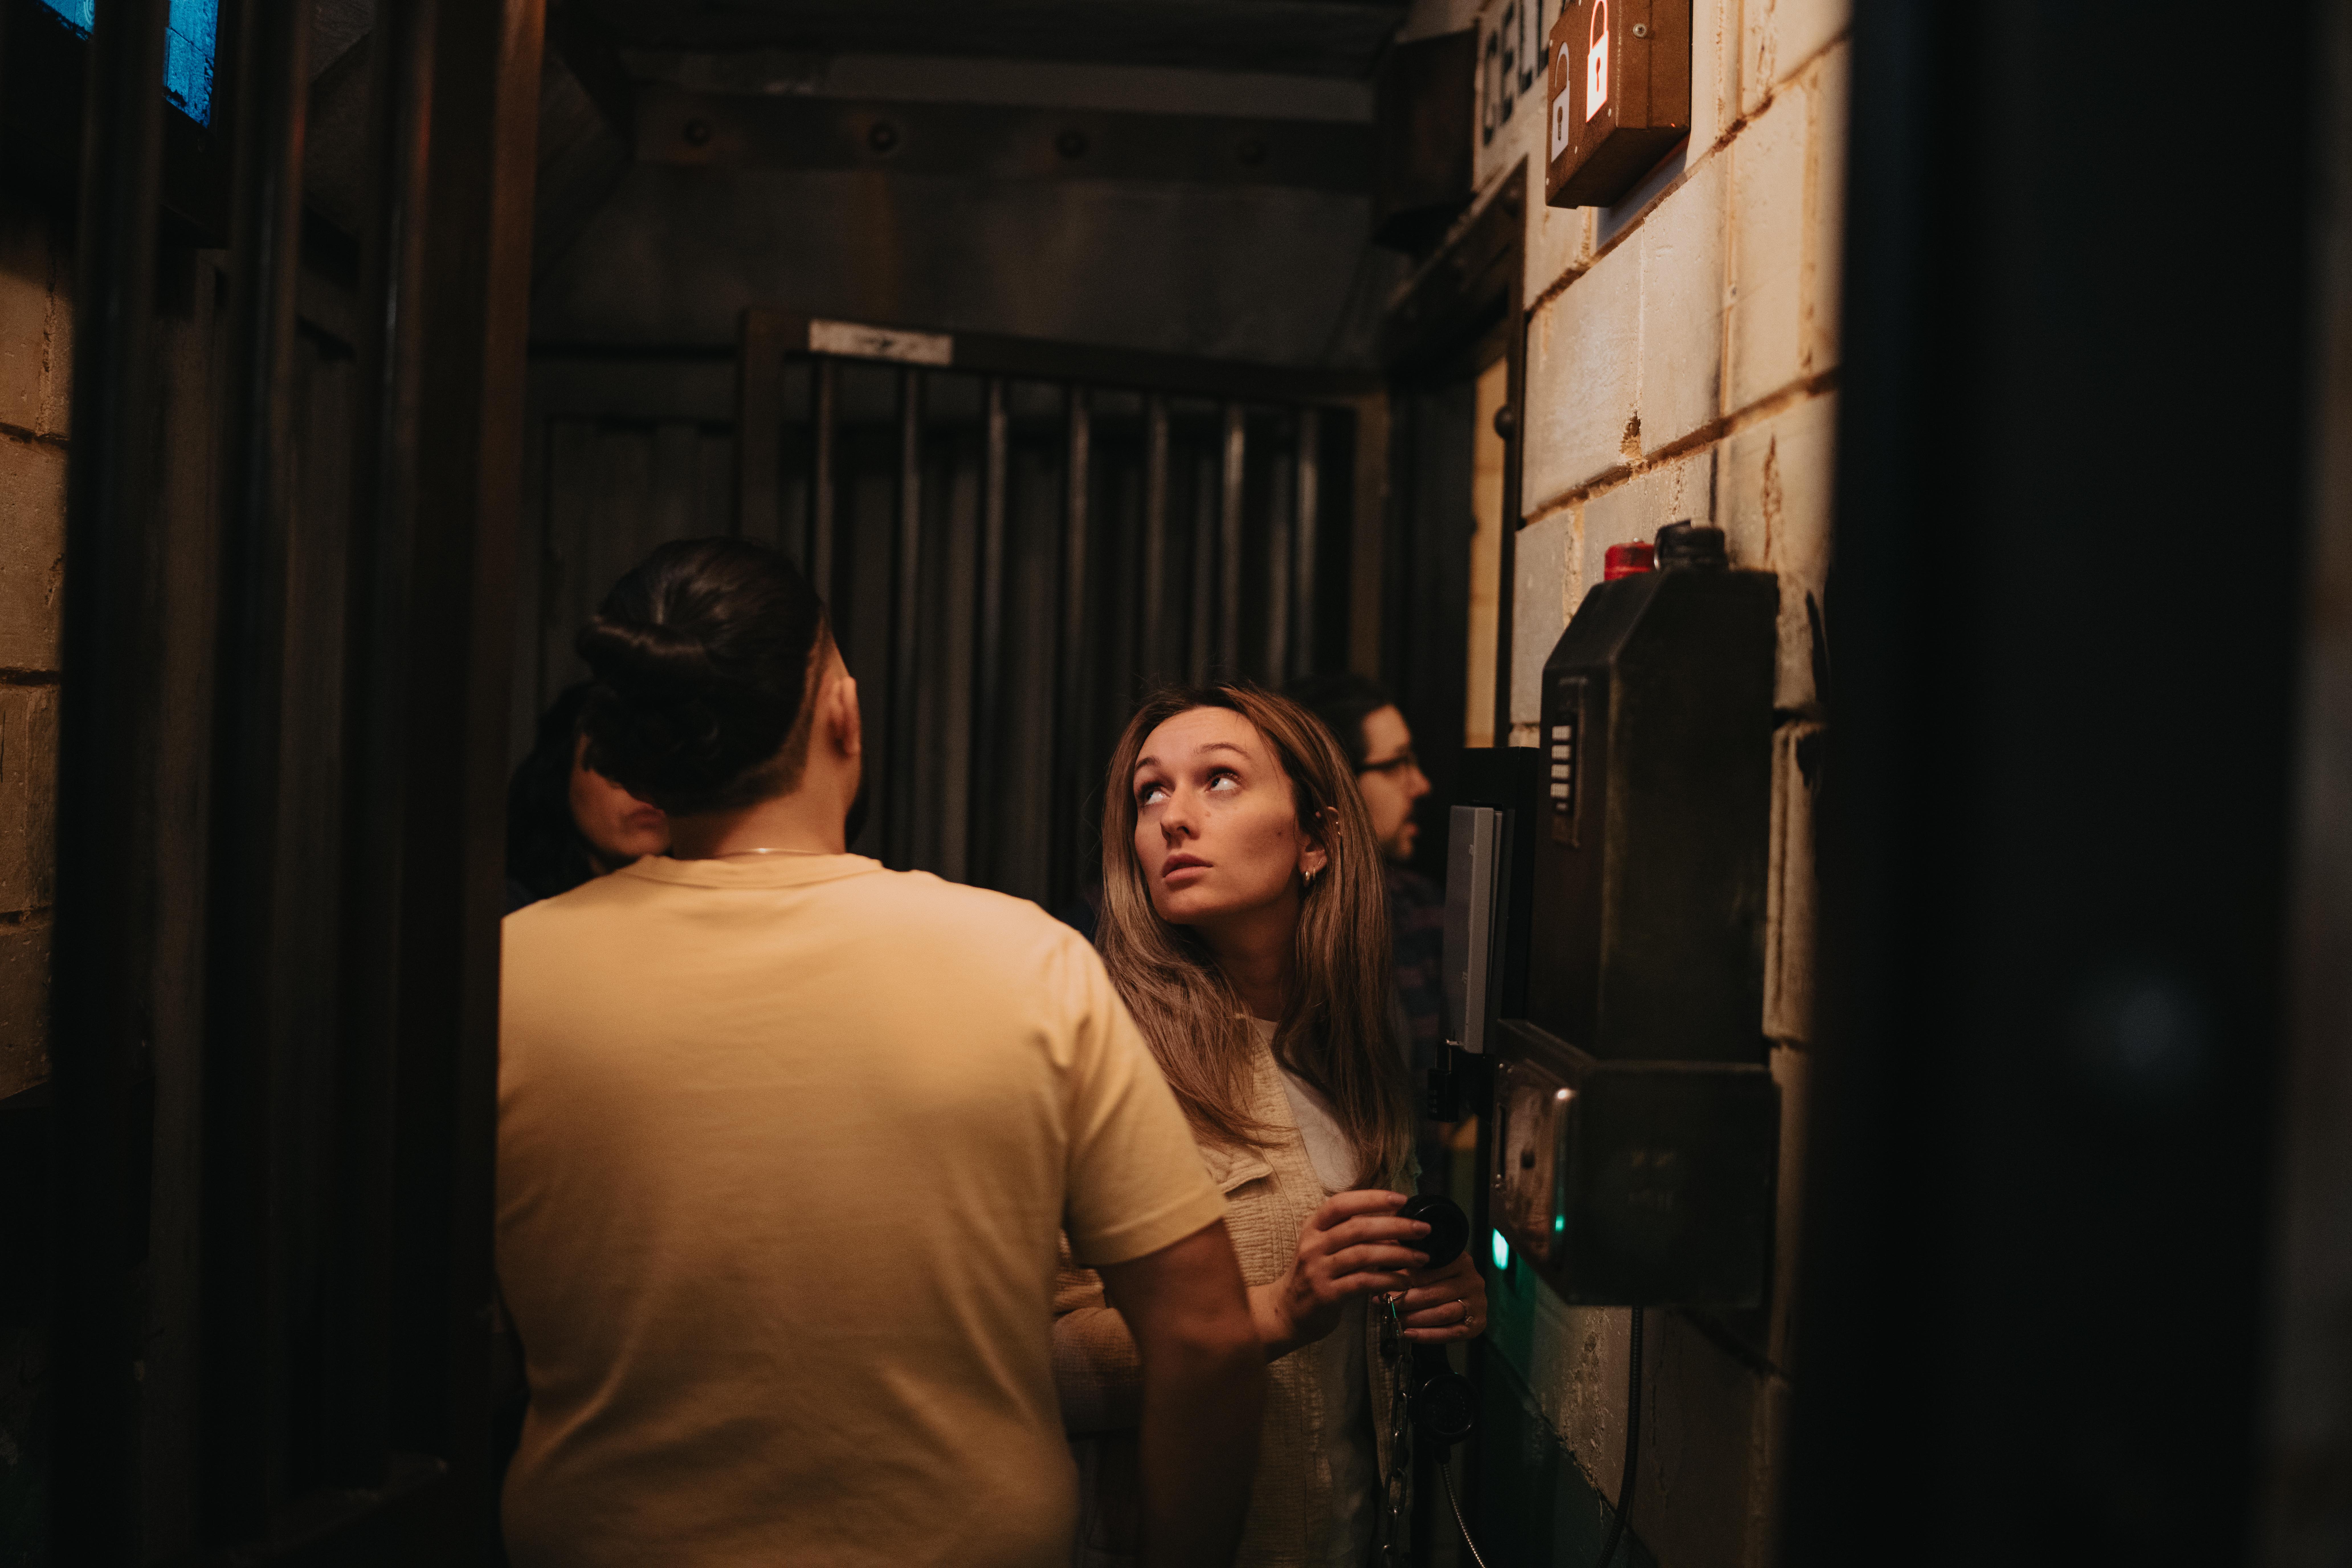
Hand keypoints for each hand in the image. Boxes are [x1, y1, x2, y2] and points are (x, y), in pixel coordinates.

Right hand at [1251, 1190, 1428, 1358]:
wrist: (1287, 1311)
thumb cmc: (1315, 1274)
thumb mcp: (1324, 1245)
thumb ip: (1351, 1232)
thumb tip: (1395, 1220)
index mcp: (1313, 1227)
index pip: (1342, 1203)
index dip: (1372, 1198)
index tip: (1401, 1199)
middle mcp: (1314, 1244)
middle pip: (1358, 1228)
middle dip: (1396, 1225)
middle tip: (1423, 1229)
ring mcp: (1318, 1270)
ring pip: (1364, 1255)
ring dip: (1398, 1255)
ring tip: (1421, 1257)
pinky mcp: (1326, 1294)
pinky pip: (1363, 1282)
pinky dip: (1388, 1280)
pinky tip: (1404, 1282)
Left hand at [1390, 1246, 1486, 1343]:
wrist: (1460, 1295)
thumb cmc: (1435, 1276)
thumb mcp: (1425, 1262)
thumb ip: (1408, 1258)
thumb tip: (1383, 1256)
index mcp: (1460, 1259)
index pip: (1427, 1272)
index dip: (1401, 1279)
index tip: (1380, 1286)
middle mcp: (1473, 1280)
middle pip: (1433, 1294)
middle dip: (1405, 1301)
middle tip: (1383, 1304)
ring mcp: (1478, 1303)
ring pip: (1442, 1314)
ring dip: (1414, 1319)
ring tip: (1394, 1319)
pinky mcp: (1478, 1324)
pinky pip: (1450, 1333)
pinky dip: (1427, 1335)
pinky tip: (1408, 1334)